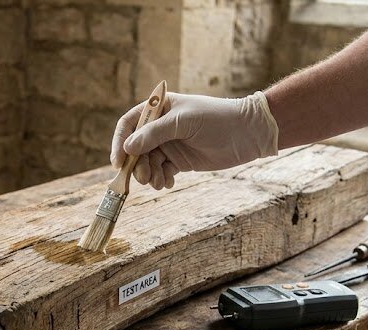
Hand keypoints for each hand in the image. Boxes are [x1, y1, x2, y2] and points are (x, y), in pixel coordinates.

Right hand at [110, 91, 278, 188]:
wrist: (248, 133)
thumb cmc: (216, 119)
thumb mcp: (183, 123)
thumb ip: (154, 134)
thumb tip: (127, 148)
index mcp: (158, 109)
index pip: (129, 124)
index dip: (120, 142)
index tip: (118, 162)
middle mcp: (160, 127)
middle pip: (135, 148)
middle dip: (137, 164)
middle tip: (144, 178)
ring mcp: (170, 144)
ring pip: (147, 163)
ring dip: (149, 174)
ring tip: (159, 182)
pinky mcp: (180, 160)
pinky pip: (161, 172)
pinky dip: (161, 179)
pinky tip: (168, 183)